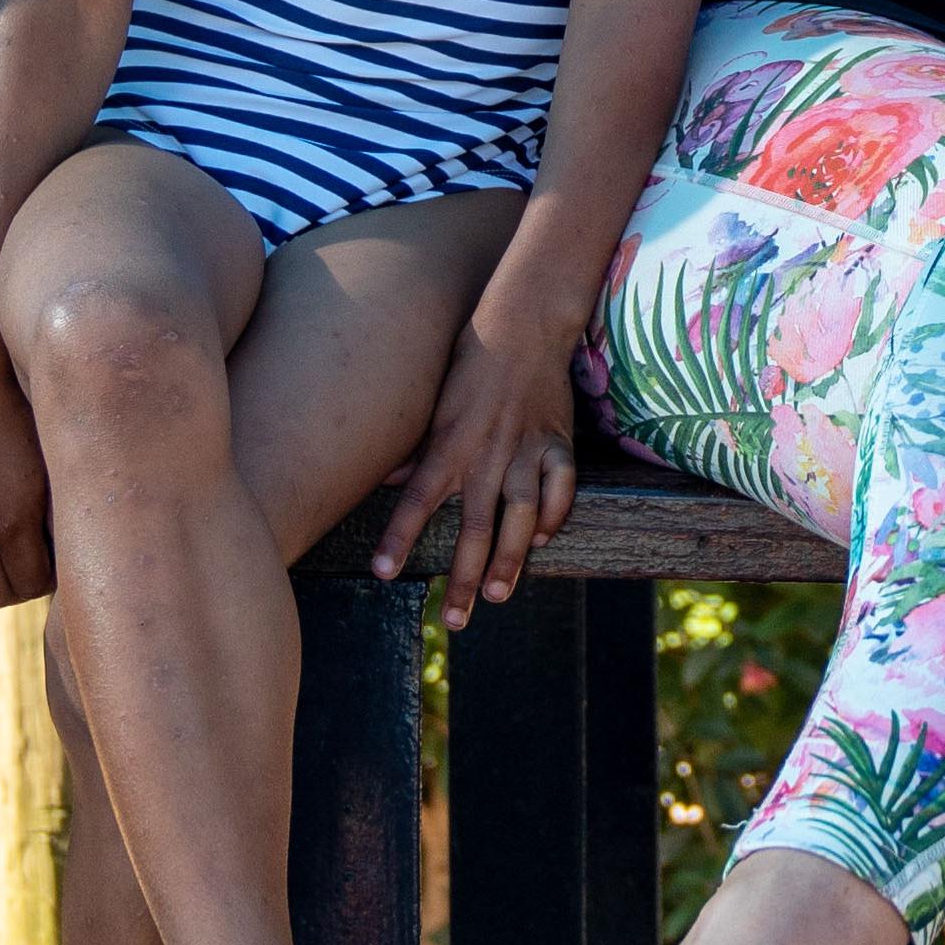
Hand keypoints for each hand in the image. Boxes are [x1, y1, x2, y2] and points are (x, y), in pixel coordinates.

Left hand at [373, 265, 583, 626]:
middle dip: (462, 577)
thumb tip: (385, 480)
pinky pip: (560, 489)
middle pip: (473, 527)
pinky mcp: (558, 443)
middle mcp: (485, 454)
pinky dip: (554, 517)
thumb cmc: (469, 363)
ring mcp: (525, 451)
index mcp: (448, 445)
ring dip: (510, 560)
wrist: (524, 324)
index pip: (417, 501)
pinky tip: (544, 541)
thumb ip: (414, 448)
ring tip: (498, 595)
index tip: (384, 574)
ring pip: (520, 517)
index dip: (399, 538)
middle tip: (453, 620)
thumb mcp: (434, 403)